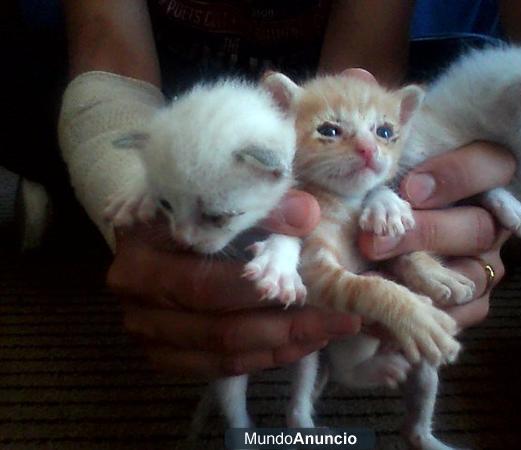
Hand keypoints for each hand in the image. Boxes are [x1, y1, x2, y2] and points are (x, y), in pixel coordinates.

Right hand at [107, 189, 360, 378]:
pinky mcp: (161, 353)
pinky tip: (298, 344)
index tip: (314, 285)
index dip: (263, 289)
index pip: (206, 283)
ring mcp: (144, 332)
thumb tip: (307, 216)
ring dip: (281, 347)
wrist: (151, 230)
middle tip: (339, 319)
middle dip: (287, 326)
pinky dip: (262, 358)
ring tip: (328, 331)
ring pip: (221, 354)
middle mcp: (135, 298)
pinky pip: (216, 368)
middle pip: (218, 327)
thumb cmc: (189, 206)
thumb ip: (262, 206)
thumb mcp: (220, 195)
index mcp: (142, 250)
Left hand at [359, 142, 514, 327]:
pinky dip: (424, 312)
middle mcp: (490, 222)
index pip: (494, 165)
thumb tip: (405, 112)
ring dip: (421, 278)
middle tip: (375, 241)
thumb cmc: (379, 203)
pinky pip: (463, 312)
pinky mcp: (475, 302)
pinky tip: (387, 307)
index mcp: (477, 180)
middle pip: (478, 227)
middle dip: (424, 232)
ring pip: (471, 275)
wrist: (368, 257)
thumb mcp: (387, 173)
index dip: (456, 175)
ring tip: (375, 279)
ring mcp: (485, 265)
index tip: (410, 190)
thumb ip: (397, 149)